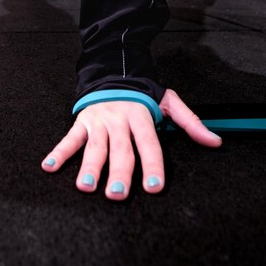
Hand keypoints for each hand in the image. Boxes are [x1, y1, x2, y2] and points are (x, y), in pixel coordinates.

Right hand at [41, 89, 221, 200]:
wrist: (114, 71)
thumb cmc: (143, 93)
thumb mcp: (169, 102)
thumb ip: (190, 122)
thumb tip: (215, 141)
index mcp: (141, 115)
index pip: (148, 143)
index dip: (152, 164)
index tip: (154, 186)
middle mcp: (119, 118)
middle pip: (120, 150)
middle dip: (119, 173)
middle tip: (117, 195)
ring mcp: (99, 120)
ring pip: (94, 146)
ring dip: (88, 167)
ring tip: (85, 187)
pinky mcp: (82, 120)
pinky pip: (70, 138)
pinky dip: (59, 151)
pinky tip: (50, 166)